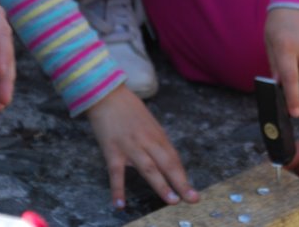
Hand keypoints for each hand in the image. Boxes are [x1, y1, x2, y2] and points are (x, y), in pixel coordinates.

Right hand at [85, 85, 199, 208]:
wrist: (106, 93)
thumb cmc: (127, 108)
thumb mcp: (148, 122)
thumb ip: (155, 141)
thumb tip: (165, 160)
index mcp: (157, 135)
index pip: (173, 158)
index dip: (183, 176)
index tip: (192, 192)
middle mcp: (147, 141)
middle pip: (167, 163)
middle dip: (181, 182)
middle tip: (192, 199)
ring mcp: (130, 146)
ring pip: (148, 168)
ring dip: (161, 185)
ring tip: (172, 201)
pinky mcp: (112, 150)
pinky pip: (116, 173)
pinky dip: (118, 190)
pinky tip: (120, 205)